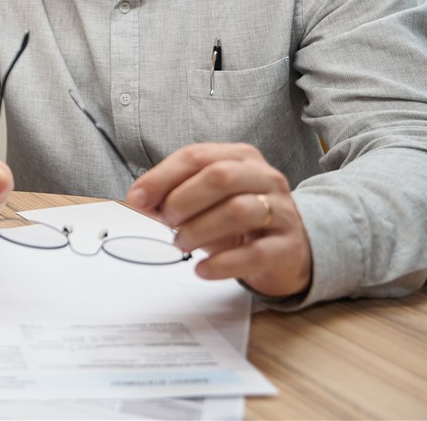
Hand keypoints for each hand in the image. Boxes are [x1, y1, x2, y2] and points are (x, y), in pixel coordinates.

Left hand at [127, 143, 311, 297]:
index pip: (196, 156)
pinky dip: (221, 263)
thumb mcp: (205, 202)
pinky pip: (254, 253)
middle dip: (182, 200)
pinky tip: (201, 269)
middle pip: (220, 177)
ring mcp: (281, 211)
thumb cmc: (239, 222)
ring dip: (198, 230)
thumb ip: (171, 197)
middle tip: (165, 221)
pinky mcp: (287, 247)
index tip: (136, 198)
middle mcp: (265, 178)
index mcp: (240, 158)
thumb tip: (137, 199)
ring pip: (238, 211)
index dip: (161, 177)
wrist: (290, 251)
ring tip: (181, 244)